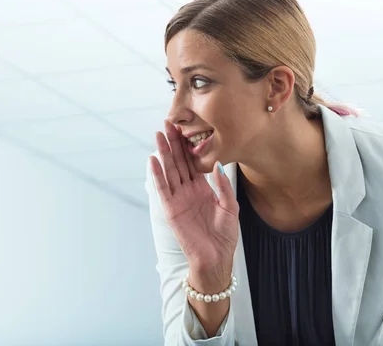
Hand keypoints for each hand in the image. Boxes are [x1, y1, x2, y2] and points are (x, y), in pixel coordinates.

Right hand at [149, 121, 239, 282]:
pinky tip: (153, 160)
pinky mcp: (171, 209)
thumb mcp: (230, 207)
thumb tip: (216, 165)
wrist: (217, 258)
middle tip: (167, 123)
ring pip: (169, 170)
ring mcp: (178, 199)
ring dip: (163, 153)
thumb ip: (223, 186)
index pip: (193, 162)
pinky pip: (163, 188)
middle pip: (179, 161)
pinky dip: (157, 174)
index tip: (184, 128)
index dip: (188, 145)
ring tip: (158, 135)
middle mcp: (188, 191)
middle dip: (173, 143)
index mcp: (202, 189)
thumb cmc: (225, 236)